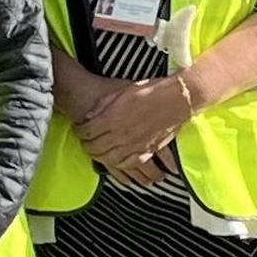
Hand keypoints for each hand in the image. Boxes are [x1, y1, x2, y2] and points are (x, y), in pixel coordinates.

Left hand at [75, 73, 195, 171]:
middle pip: (94, 147)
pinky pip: (128, 164)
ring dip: (99, 157)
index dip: (79, 130)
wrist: (177, 99)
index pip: (86, 130)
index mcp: (111, 118)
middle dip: (86, 145)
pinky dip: (119, 165)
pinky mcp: (146, 151)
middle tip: (85, 142)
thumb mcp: (121, 92)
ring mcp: (133, 145)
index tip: (79, 128)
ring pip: (108, 159)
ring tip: (96, 153)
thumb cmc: (151, 92)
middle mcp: (120, 134)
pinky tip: (115, 161)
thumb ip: (102, 106)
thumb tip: (90, 116)